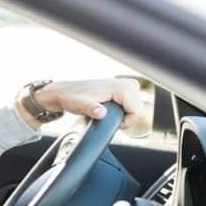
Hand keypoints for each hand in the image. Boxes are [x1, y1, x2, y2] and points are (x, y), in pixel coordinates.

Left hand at [18, 78, 141, 128]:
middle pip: (137, 111)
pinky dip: (121, 111)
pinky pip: (131, 107)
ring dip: (121, 115)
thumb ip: (92, 109)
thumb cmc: (73, 97)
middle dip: (123, 118)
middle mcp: (129, 84)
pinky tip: (108, 108)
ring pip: (135, 110)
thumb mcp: (81, 105)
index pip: (136, 112)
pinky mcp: (126, 90)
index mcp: (123, 87)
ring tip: (104, 110)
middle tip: (104, 115)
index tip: (107, 119)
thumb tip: (101, 113)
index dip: (124, 122)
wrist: (67, 92)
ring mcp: (129, 86)